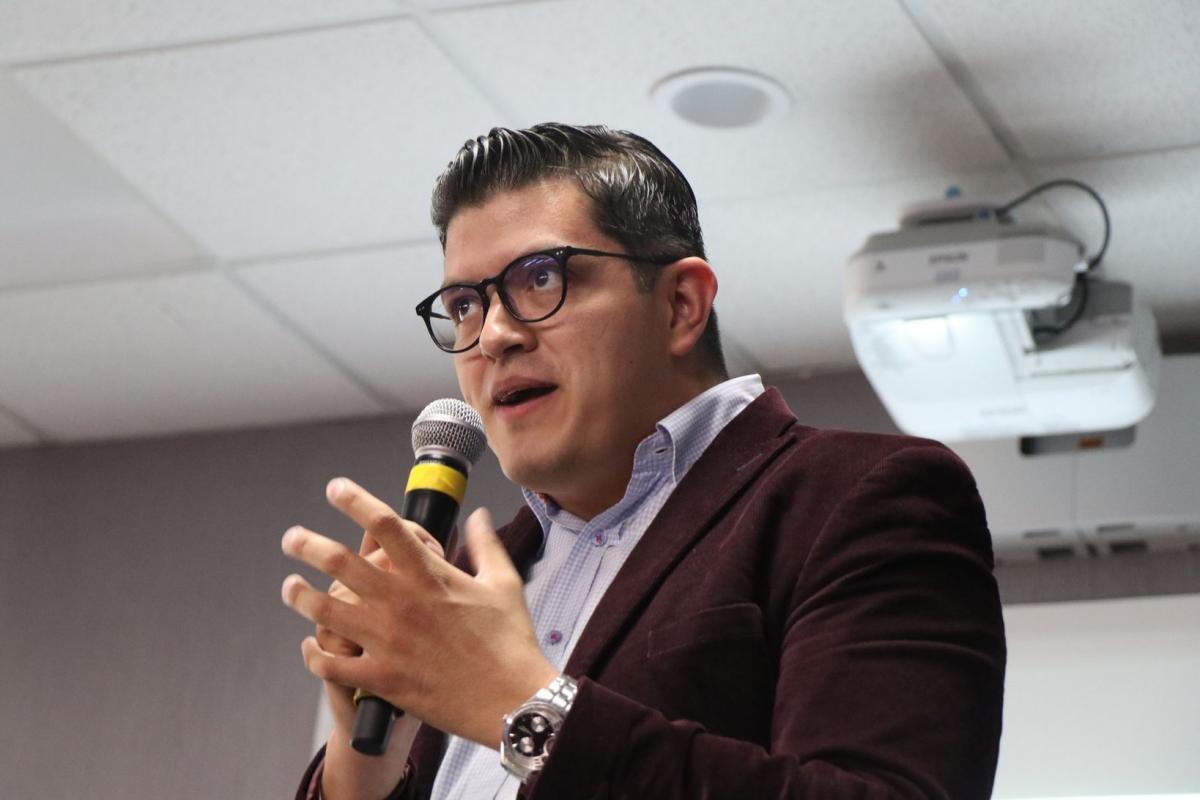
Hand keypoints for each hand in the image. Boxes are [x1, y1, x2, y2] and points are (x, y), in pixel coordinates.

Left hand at [281, 477, 557, 747]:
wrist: (512, 701)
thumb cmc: (511, 642)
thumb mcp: (504, 584)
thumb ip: (485, 545)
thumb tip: (476, 515)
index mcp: (431, 575)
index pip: (385, 525)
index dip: (354, 500)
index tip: (336, 488)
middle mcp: (402, 603)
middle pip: (340, 562)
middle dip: (308, 545)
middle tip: (292, 538)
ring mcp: (388, 642)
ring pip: (326, 611)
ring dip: (301, 595)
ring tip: (290, 586)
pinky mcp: (382, 678)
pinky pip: (332, 664)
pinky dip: (315, 653)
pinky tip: (310, 645)